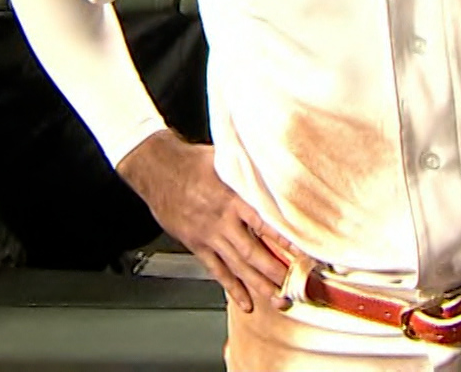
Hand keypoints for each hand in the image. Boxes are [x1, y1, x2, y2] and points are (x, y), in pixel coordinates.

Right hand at [117, 131, 298, 313]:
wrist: (158, 170)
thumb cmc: (193, 162)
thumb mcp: (226, 158)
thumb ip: (250, 170)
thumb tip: (277, 166)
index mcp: (233, 197)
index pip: (263, 222)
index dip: (283, 238)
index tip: (302, 252)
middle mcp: (222, 220)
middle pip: (253, 252)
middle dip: (275, 272)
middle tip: (295, 287)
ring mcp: (209, 235)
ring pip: (238, 266)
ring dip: (259, 285)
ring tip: (278, 300)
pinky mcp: (197, 245)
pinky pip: (217, 270)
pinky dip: (231, 287)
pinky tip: (245, 301)